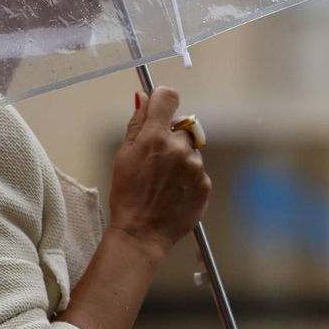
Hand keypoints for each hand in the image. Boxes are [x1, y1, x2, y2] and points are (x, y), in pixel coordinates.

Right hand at [106, 86, 211, 257]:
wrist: (142, 232)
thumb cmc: (127, 195)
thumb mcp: (124, 155)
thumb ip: (137, 123)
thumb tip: (143, 97)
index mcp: (156, 137)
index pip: (168, 97)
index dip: (163, 100)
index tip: (159, 108)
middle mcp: (179, 148)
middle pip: (182, 126)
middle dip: (171, 137)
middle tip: (156, 160)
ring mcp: (195, 167)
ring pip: (191, 150)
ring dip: (181, 159)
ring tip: (164, 182)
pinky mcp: (205, 184)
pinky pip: (198, 171)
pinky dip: (188, 177)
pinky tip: (173, 192)